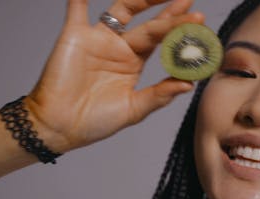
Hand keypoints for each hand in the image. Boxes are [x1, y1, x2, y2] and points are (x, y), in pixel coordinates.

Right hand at [26, 0, 202, 151]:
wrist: (60, 126)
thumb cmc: (95, 121)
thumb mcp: (132, 110)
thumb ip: (159, 96)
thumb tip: (189, 84)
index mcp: (133, 63)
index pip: (161, 42)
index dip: (179, 32)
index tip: (200, 22)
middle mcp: (119, 48)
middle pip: (149, 25)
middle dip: (170, 14)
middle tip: (191, 2)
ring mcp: (98, 39)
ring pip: (122, 10)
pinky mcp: (75, 36)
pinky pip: (77, 9)